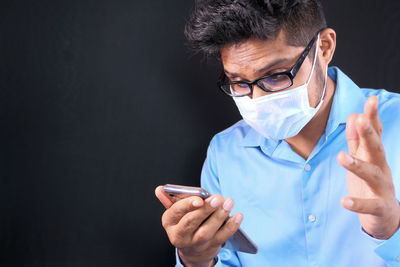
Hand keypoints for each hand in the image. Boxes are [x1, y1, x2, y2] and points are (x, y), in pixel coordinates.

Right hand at [155, 186, 242, 266]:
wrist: (192, 251)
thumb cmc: (184, 223)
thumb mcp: (174, 213)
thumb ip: (169, 199)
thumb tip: (159, 189)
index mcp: (169, 222)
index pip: (176, 212)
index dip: (187, 205)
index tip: (199, 199)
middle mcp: (180, 235)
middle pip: (192, 222)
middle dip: (205, 210)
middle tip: (218, 198)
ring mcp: (196, 243)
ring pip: (207, 231)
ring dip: (219, 216)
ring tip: (228, 203)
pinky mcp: (210, 247)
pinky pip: (222, 237)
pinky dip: (231, 226)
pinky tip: (238, 216)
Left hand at [337, 95, 399, 238]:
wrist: (386, 218)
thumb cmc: (371, 184)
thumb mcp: (363, 159)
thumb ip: (357, 140)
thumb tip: (352, 116)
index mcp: (375, 157)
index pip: (375, 135)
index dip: (372, 117)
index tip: (371, 99)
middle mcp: (381, 169)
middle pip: (376, 150)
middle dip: (369, 134)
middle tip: (360, 119)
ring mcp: (382, 189)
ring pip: (372, 175)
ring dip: (357, 165)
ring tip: (341, 156)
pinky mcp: (379, 207)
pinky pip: (369, 206)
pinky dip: (357, 204)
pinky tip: (344, 201)